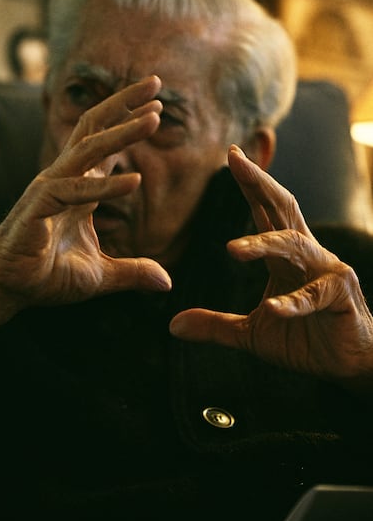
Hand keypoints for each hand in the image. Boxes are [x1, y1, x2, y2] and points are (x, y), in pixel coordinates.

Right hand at [0, 76, 170, 335]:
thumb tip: (166, 282)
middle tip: (156, 83)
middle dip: (125, 103)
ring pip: (88, 149)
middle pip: (94, 128)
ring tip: (155, 117)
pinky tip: (134, 181)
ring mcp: (51, 188)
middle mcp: (65, 178)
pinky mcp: (40, 205)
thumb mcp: (102, 273)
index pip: (102, 142)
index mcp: (79, 187)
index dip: (127, 121)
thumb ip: (134, 271)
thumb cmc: (48, 275)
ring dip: (123, 131)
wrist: (10, 288)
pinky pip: (76, 190)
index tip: (156, 107)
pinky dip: (106, 187)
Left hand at [170, 145, 372, 391]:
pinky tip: (273, 309)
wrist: (347, 364)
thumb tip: (173, 326)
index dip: (250, 184)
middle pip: (283, 210)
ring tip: (233, 250)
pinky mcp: (340, 296)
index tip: (231, 155)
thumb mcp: (251, 333)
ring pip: (294, 247)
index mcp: (286, 257)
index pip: (266, 212)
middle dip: (260, 183)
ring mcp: (327, 272)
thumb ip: (215, 325)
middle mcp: (307, 255)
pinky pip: (314, 296)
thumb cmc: (304, 339)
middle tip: (235, 160)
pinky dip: (292, 303)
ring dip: (264, 245)